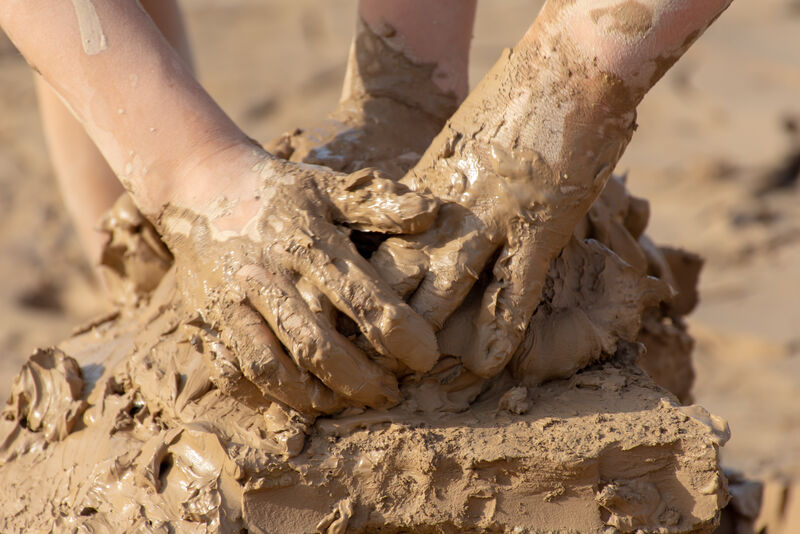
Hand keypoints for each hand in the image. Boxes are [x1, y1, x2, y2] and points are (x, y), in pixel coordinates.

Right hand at [159, 145, 439, 413]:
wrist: (202, 189)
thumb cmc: (279, 192)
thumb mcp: (328, 184)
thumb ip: (377, 202)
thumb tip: (431, 213)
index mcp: (305, 242)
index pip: (360, 297)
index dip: (398, 333)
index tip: (425, 356)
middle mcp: (267, 276)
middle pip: (315, 344)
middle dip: (359, 379)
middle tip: (390, 394)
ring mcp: (232, 303)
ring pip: (270, 366)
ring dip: (311, 397)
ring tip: (343, 404)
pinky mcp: (207, 321)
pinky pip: (229, 370)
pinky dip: (259, 395)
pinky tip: (292, 400)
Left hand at [370, 43, 637, 379]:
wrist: (570, 63)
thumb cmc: (518, 97)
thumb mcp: (463, 141)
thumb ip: (442, 182)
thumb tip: (429, 215)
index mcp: (429, 187)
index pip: (377, 244)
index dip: (353, 282)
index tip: (330, 314)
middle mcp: (450, 207)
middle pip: (398, 271)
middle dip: (375, 316)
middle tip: (354, 357)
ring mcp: (494, 218)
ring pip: (446, 287)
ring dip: (428, 333)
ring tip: (410, 373)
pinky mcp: (540, 226)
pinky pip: (515, 289)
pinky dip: (502, 330)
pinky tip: (489, 365)